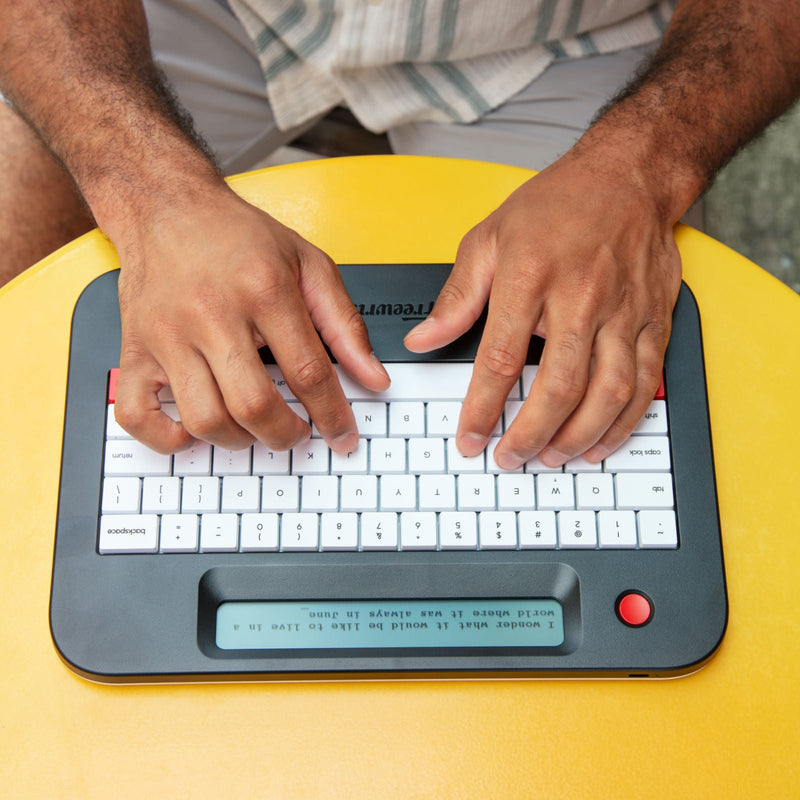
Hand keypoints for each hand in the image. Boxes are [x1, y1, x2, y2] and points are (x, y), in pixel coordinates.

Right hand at [113, 182, 389, 453]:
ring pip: (204, 418)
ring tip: (253, 429)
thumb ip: (345, 325)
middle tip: (295, 433)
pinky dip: (167, 439)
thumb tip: (374, 377)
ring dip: (238, 441)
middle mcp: (212, 313)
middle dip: (285, 435)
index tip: (342, 436)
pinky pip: (138, 415)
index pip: (308, 372)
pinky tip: (193, 431)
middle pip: (254, 405)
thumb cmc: (238, 237)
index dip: (332, 415)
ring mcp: (167, 335)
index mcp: (264, 290)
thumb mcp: (309, 265)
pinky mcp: (135, 349)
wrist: (165, 205)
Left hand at [405, 148, 682, 468]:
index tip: (470, 438)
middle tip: (510, 459)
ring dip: (579, 436)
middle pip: (559, 386)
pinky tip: (600, 441)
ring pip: (609, 392)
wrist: (627, 176)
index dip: (482, 409)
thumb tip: (423, 340)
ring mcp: (623, 311)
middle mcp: (580, 297)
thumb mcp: (488, 239)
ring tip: (552, 458)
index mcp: (529, 278)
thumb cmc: (555, 206)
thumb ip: (456, 297)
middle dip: (531, 435)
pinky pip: (646, 381)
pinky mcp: (654, 319)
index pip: (499, 360)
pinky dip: (624, 420)